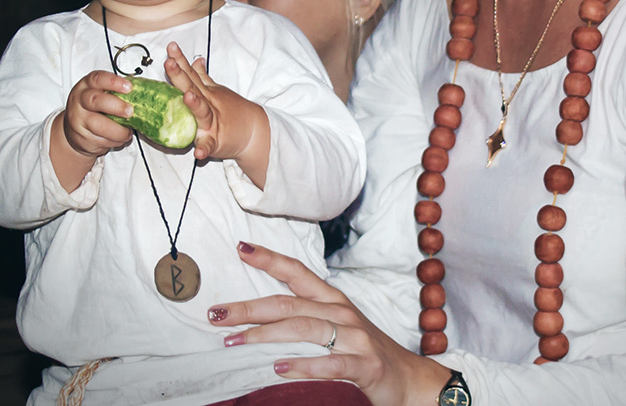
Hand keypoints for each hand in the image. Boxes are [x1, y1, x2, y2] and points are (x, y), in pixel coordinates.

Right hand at [62, 69, 134, 157]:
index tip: (129, 87)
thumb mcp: (101, 94)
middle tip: (130, 111)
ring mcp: (78, 119)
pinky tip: (119, 138)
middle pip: (95, 100)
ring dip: (118, 130)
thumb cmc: (94, 108)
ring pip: (98, 125)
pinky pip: (99, 140)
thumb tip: (144, 93)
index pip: (98, 79)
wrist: (75, 130)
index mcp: (87, 85)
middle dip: (116, 106)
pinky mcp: (81, 137)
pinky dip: (114, 141)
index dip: (114, 82)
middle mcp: (80, 100)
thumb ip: (117, 92)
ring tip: (127, 132)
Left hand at [164, 44, 269, 172]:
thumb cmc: (232, 111)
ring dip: (194, 105)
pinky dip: (204, 149)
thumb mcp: (217, 91)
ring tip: (187, 97)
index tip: (171, 47)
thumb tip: (195, 60)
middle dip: (180, 75)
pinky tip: (198, 153)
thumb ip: (202, 77)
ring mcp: (212, 123)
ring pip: (202, 113)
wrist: (254, 132)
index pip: (190, 74)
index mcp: (206, 92)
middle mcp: (208, 104)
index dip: (180, 60)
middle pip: (192, 87)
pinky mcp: (216, 141)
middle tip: (170, 63)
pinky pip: (209, 145)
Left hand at [207, 243, 449, 405]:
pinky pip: (330, 363)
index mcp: (334, 301)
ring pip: (304, 328)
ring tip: (234, 341)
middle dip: (249, 307)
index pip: (298, 273)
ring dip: (264, 335)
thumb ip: (307, 317)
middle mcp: (342, 313)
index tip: (241, 247)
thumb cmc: (367, 352)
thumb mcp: (338, 327)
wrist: (410, 379)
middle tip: (215, 313)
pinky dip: (303, 365)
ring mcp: (355, 338)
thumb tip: (262, 315)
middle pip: (289, 303)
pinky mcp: (365, 365)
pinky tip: (279, 369)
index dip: (270, 259)